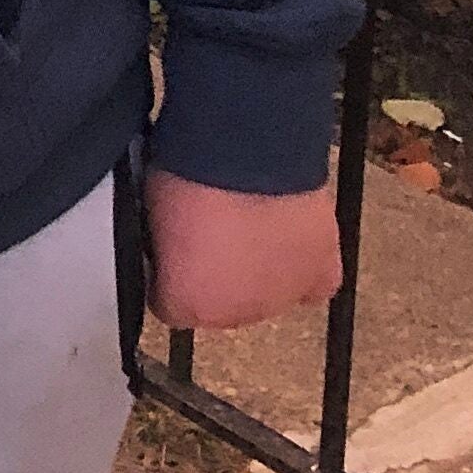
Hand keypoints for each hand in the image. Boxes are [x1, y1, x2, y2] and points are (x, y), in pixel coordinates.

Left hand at [144, 170, 341, 331]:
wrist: (244, 157)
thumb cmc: (187, 182)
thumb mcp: (150, 218)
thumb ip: (163, 251)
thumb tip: (169, 248)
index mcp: (189, 306)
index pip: (171, 306)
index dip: (169, 275)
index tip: (171, 252)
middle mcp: (239, 316)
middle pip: (222, 305)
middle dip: (216, 275)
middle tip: (213, 233)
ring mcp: (284, 297)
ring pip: (267, 295)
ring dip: (259, 270)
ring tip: (252, 227)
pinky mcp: (322, 274)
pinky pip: (312, 283)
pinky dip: (301, 266)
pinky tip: (288, 241)